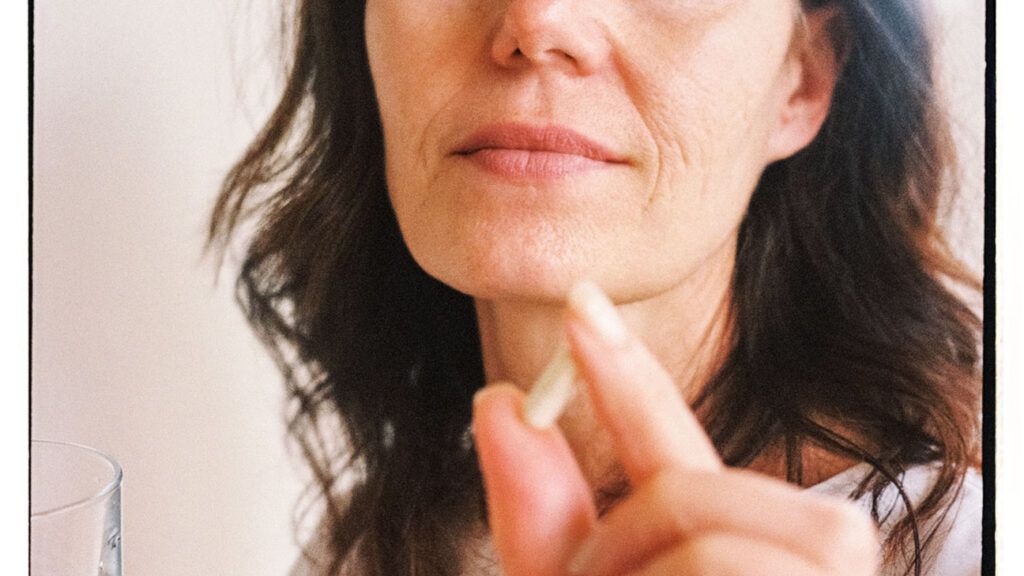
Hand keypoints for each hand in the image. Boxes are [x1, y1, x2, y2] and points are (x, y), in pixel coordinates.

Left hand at [472, 282, 879, 575]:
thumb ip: (541, 518)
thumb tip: (496, 400)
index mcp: (740, 554)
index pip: (675, 456)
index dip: (623, 379)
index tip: (580, 303)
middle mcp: (799, 556)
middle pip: (680, 487)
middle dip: (606, 548)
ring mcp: (823, 570)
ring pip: (688, 512)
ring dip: (622, 575)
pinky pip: (709, 559)